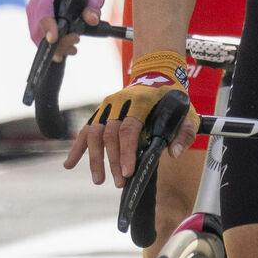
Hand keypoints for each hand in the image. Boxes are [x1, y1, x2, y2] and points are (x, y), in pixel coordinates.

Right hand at [26, 0, 103, 48]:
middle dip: (55, 40)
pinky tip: (68, 49)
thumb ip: (93, 5)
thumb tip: (92, 20)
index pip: (43, 7)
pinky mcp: (35, 22)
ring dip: (55, 46)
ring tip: (73, 48)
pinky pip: (39, 38)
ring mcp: (34, 11)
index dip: (47, 24)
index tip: (54, 39)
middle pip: (37, 26)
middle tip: (75, 40)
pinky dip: (53, 47)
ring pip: (37, 35)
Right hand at [63, 51, 195, 185]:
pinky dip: (77, 148)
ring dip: (94, 158)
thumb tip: (173, 153)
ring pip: (94, 133)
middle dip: (113, 160)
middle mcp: (120, 101)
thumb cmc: (173, 99)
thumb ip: (185, 133)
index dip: (126, 151)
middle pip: (110, 134)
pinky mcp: (101, 112)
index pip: (129, 128)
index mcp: (140, 101)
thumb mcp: (187, 112)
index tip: (128, 172)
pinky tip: (69, 164)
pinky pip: (86, 130)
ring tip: (99, 180)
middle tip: (120, 182)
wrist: (157, 75)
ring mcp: (107, 106)